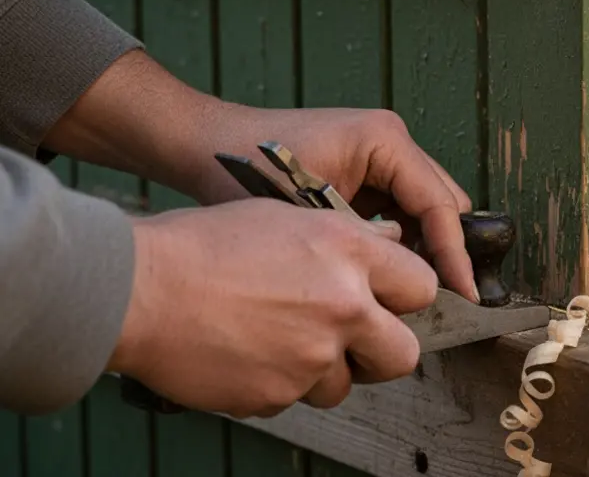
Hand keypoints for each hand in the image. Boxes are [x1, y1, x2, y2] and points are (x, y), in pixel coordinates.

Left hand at [42, 50, 478, 301]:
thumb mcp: (307, 215)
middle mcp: (391, 141)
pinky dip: (397, 241)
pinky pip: (398, 210)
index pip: (438, 204)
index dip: (453, 253)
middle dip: (444, 250)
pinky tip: (382, 276)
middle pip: (442, 203)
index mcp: (384, 140)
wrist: (202, 147)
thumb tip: (404, 287)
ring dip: (422, 248)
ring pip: (424, 209)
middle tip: (439, 302)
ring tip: (410, 294)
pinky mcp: (365, 170)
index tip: (463, 295)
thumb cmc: (243, 172)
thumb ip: (362, 244)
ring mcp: (379, 154)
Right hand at [108, 199, 437, 416]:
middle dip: (384, 351)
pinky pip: (294, 398)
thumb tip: (392, 241)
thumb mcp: (288, 216)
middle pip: (405, 354)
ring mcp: (311, 357)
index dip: (406, 296)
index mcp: (349, 253)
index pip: (422, 286)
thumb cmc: (204, 245)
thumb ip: (350, 236)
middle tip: (355, 340)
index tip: (390, 301)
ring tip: (278, 339)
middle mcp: (342, 307)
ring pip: (344, 384)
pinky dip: (277, 383)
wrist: (139, 289)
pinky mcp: (277, 395)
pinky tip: (247, 352)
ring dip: (323, 370)